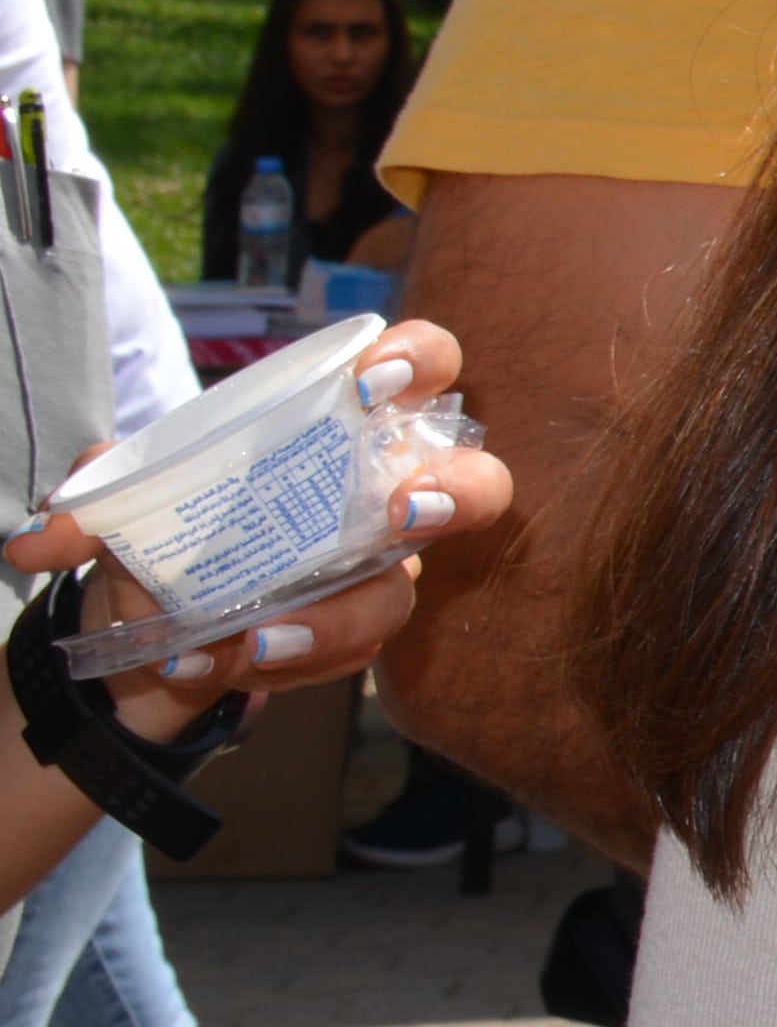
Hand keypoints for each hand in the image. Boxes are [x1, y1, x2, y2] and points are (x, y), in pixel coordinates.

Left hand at [8, 320, 512, 717]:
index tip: (371, 383)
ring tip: (253, 641)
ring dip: (329, 620)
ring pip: (397, 595)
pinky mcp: (349, 638)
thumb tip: (46, 531)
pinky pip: (341, 661)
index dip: (421, 361)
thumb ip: (94, 495)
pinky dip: (277, 665)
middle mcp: (384, 495)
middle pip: (479, 483)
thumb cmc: (171, 526)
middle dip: (457, 494)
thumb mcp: (127, 497)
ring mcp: (375, 573)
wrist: (146, 622)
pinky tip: (213, 665)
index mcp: (346, 426)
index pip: (426, 366)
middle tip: (402, 514)